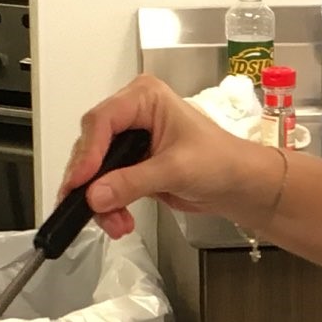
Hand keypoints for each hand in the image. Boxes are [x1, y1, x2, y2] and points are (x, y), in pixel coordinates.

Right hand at [60, 74, 281, 240]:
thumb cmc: (222, 162)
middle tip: (91, 208)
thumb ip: (132, 182)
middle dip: (91, 182)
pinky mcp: (131, 164)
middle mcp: (132, 114)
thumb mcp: (176, 170)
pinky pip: (106, 184)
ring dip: (99, 200)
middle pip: (92, 145)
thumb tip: (95, 195)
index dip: (88, 153)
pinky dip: (108, 205)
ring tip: (115, 223)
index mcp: (144, 98)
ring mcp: (130, 140)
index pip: (102, 120)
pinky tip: (119, 221)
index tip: (80, 182)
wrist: (240, 186)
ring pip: (95, 169)